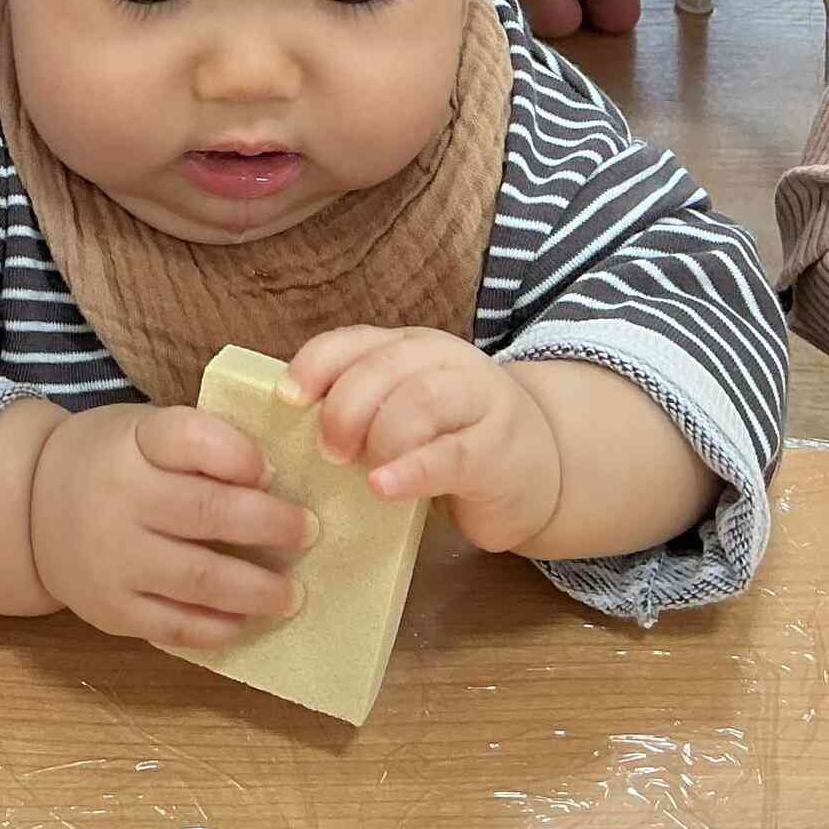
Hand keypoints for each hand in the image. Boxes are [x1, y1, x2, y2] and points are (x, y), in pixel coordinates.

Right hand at [27, 404, 314, 646]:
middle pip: (207, 512)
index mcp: (132, 443)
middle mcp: (118, 499)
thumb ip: (202, 446)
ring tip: (292, 593)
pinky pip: (176, 626)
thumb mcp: (144, 432)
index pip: (191, 438)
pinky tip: (247, 620)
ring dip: (257, 588)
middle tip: (308, 533)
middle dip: (271, 525)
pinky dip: (220, 627)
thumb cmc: (114, 464)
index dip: (239, 454)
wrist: (31, 509)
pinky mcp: (111, 610)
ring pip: (199, 578)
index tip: (272, 470)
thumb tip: (279, 481)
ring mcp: (112, 559)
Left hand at [286, 326, 556, 552]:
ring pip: (419, 401)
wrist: (540, 469)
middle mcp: (447, 363)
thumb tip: (288, 423)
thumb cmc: (451, 441)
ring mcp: (480, 403)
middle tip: (329, 451)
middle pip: (384, 367)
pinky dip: (410, 471)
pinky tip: (383, 487)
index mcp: (412, 348)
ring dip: (379, 436)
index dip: (315, 366)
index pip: (354, 341)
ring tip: (361, 471)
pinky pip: (450, 456)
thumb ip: (360, 407)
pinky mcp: (499, 452)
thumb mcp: (404, 412)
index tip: (287, 399)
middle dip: (345, 408)